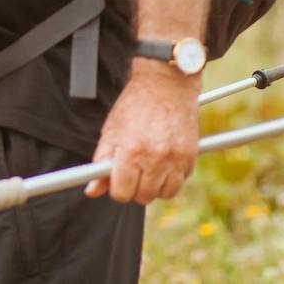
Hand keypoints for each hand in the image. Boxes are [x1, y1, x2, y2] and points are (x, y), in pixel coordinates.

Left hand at [85, 62, 199, 202]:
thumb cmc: (134, 106)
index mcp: (131, 151)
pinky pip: (181, 182)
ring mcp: (176, 159)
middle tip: (132, 174)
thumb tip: (92, 190)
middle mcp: (155, 158)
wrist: (165, 86)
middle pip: (144, 197)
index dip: (117, 190)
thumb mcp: (111, 130)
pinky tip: (164, 162)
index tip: (117, 182)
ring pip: (165, 194)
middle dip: (135, 190)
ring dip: (155, 187)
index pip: (122, 192)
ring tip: (148, 170)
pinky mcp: (191, 157)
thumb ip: (101, 161)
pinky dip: (172, 178)